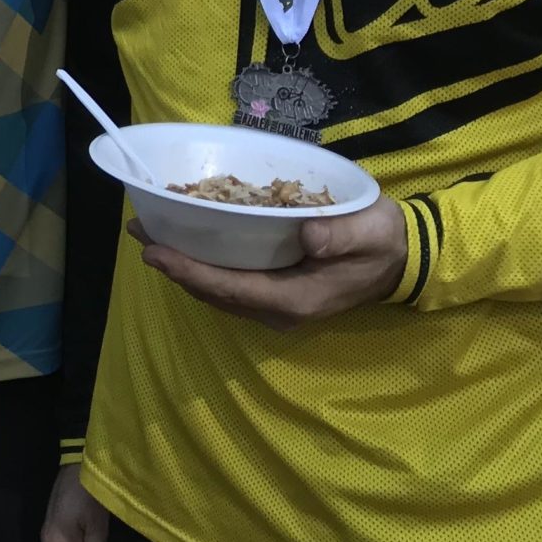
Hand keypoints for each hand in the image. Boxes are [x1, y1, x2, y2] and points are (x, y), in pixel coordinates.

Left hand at [132, 195, 407, 329]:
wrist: (402, 259)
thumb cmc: (383, 242)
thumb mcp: (371, 232)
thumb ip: (340, 235)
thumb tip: (306, 234)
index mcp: (295, 299)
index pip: (230, 288)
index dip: (189, 271)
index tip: (154, 252)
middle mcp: (278, 309)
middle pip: (214, 292)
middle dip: (175, 266)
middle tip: (139, 232)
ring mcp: (276, 304)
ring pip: (218, 290)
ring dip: (184, 267)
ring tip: (150, 235)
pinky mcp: (276, 291)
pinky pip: (230, 283)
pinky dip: (204, 266)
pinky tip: (187, 242)